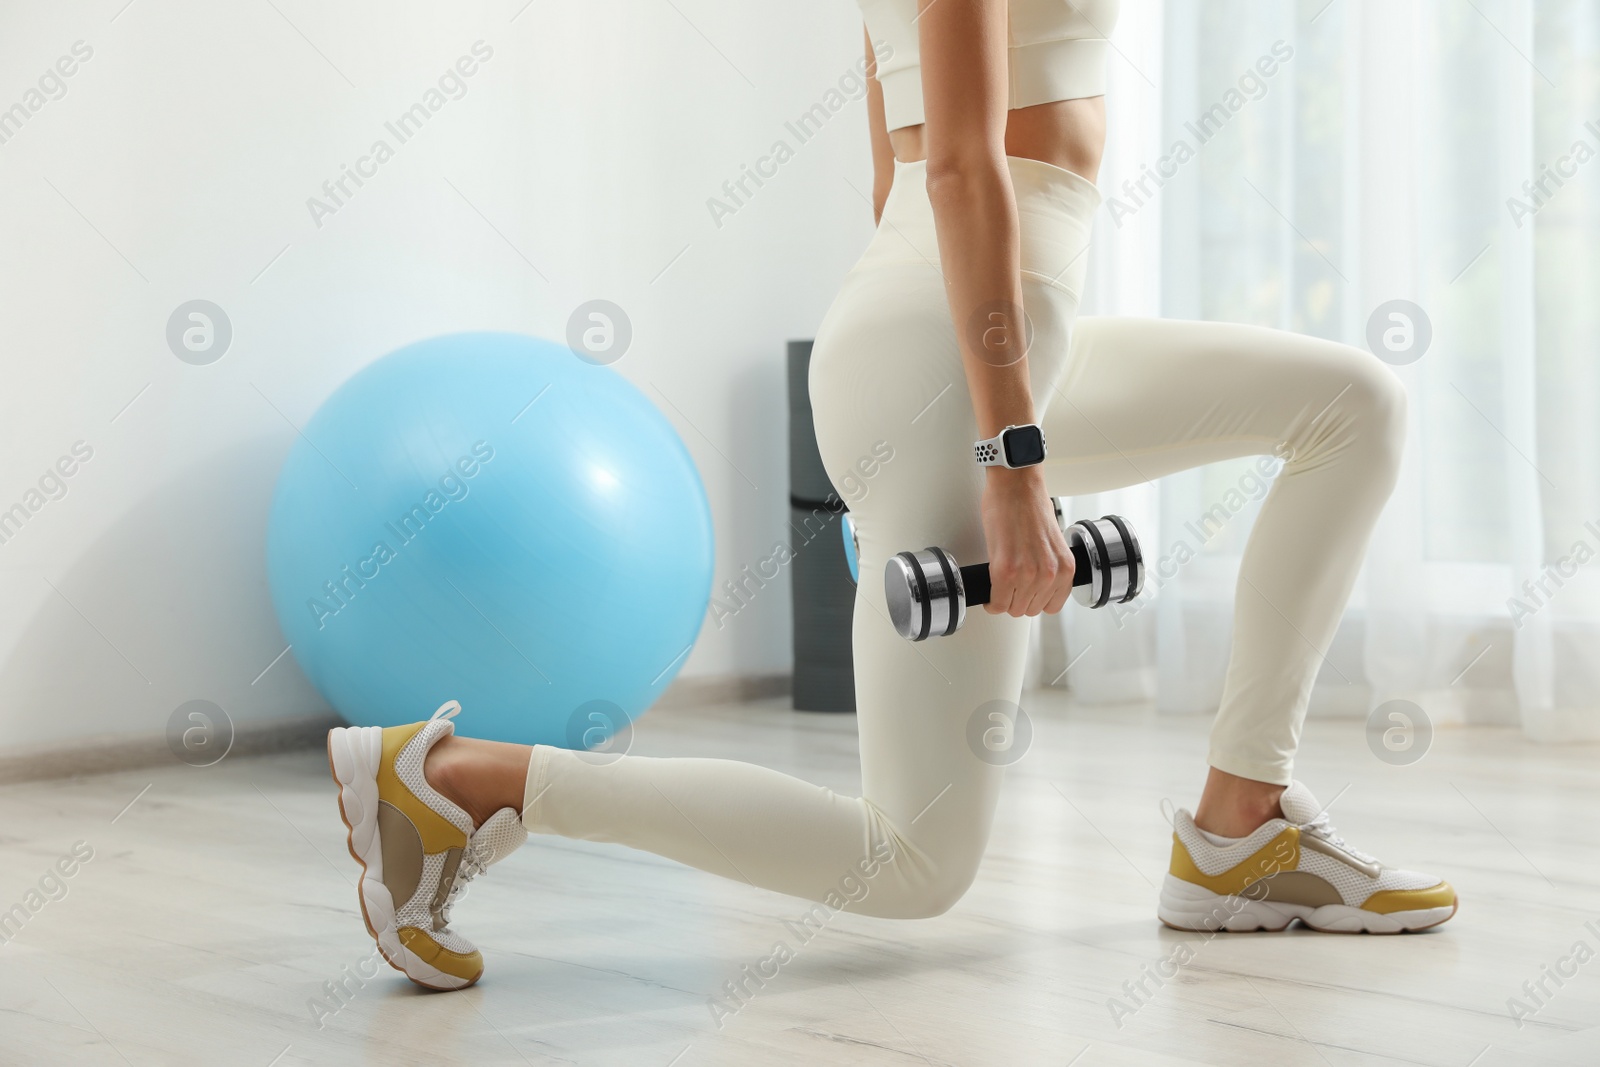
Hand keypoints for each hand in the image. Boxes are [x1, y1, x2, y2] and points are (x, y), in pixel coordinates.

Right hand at [979, 467, 1075, 616]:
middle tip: (1009, 590)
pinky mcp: (1004, 571)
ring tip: (999, 588)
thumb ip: (1048, 566)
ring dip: (1003, 601)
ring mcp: (1028, 574)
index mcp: (1066, 567)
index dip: (1035, 601)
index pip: (1052, 606)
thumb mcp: (1051, 543)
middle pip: (1030, 609)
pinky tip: (990, 594)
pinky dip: (991, 602)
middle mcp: (1050, 574)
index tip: (1026, 597)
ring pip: (1012, 609)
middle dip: (1017, 600)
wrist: (1016, 485)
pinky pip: (997, 602)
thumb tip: (1035, 582)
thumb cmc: (1030, 504)